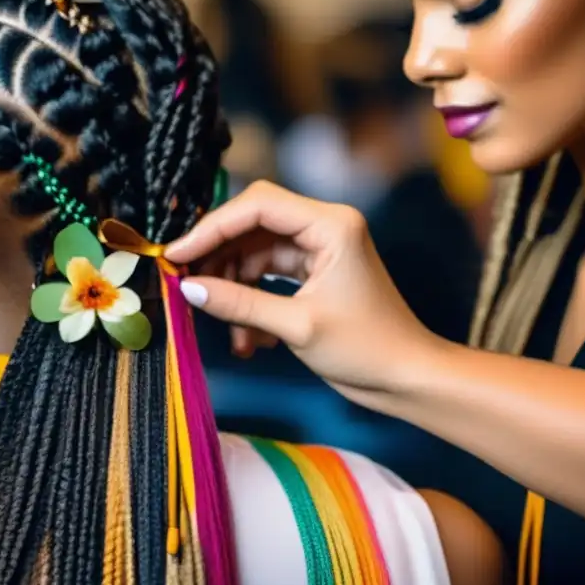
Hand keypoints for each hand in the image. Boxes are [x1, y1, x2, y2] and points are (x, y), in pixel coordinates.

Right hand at [166, 181, 443, 405]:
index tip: (176, 255)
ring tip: (228, 330)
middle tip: (185, 285)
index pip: (258, 206)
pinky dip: (251, 302)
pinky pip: (267, 275)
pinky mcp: (314, 271)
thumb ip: (239, 304)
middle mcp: (324, 226)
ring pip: (254, 253)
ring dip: (234, 289)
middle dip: (218, 257)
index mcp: (331, 225)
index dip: (212, 227)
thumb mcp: (297, 327)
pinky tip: (250, 340)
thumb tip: (188, 288)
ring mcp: (319, 248)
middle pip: (252, 225)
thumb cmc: (366, 349)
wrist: (407, 378)